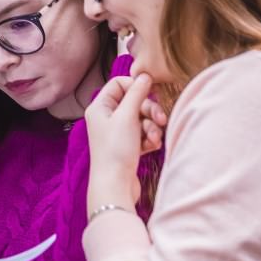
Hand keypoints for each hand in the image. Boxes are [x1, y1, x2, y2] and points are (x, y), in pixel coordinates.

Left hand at [85, 73, 165, 209]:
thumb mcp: (127, 116)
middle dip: (150, 110)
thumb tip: (145, 75)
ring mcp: (117, 133)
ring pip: (142, 118)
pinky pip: (144, 133)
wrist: (115, 186)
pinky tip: (152, 146)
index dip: (137, 87)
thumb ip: (137, 94)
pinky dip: (150, 138)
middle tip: (160, 118)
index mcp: (100, 107)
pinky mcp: (128, 146)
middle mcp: (106, 118)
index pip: (119, 83)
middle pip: (134, 101)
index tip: (151, 93)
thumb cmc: (115, 151)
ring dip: (152, 126)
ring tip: (154, 138)